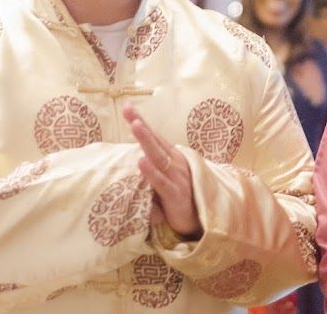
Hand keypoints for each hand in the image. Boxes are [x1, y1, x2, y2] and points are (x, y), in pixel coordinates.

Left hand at [123, 105, 202, 238]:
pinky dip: (150, 171)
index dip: (141, 121)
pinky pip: (160, 181)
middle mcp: (175, 162)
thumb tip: (131, 160)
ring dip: (146, 140)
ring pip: (158, 156)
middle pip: (155, 140)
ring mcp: (176, 176)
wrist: (199, 219)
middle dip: (141, 124)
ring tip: (135, 126)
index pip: (154, 136)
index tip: (127, 106)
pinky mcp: (175, 193)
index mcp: (171, 157)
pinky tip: (141, 161)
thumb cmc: (177, 197)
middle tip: (129, 110)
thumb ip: (151, 170)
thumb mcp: (164, 179)